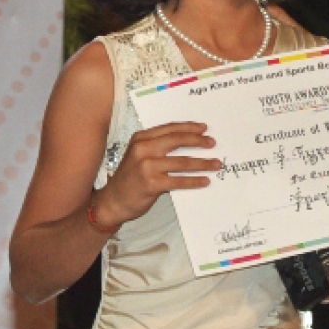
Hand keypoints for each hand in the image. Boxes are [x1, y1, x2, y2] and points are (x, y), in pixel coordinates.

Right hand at [91, 122, 219, 227]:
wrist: (112, 201)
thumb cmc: (129, 178)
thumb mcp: (138, 155)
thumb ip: (157, 146)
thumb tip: (188, 140)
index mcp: (140, 139)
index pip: (169, 128)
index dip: (189, 127)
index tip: (204, 128)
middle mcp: (143, 149)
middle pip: (177, 140)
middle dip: (198, 141)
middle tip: (213, 143)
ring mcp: (147, 167)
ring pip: (182, 162)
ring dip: (203, 163)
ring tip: (216, 164)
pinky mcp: (152, 184)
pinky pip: (179, 181)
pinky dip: (195, 181)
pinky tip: (205, 181)